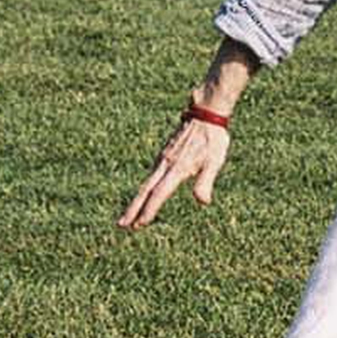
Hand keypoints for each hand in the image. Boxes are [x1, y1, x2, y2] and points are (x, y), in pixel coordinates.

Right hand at [117, 114, 227, 228]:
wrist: (206, 113)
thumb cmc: (213, 138)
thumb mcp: (215, 161)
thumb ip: (205, 182)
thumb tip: (203, 202)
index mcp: (177, 168)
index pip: (159, 194)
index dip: (149, 210)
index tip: (139, 224)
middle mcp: (165, 164)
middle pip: (145, 190)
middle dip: (133, 209)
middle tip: (122, 224)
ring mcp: (163, 157)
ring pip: (147, 182)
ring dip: (137, 200)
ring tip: (130, 214)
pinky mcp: (165, 153)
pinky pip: (151, 174)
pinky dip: (145, 188)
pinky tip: (145, 193)